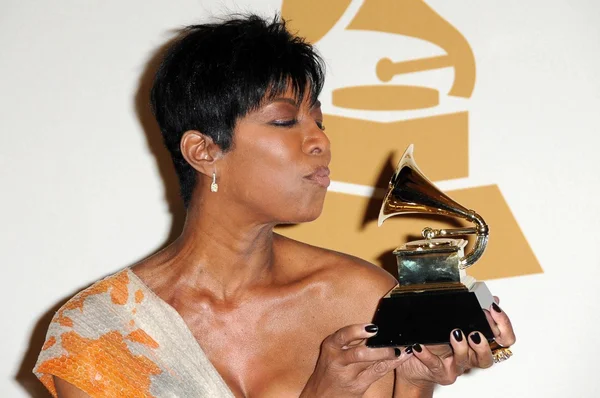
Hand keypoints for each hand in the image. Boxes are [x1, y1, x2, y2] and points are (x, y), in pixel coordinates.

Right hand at [300, 324, 411, 397]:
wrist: (320, 395)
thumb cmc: (330, 369)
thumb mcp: (334, 351)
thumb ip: (350, 340)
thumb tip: (376, 328)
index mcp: (331, 345)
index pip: (344, 335)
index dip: (358, 331)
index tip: (373, 328)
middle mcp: (337, 359)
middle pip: (360, 352)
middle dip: (379, 347)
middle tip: (394, 341)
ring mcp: (347, 374)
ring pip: (371, 363)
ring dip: (388, 354)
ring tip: (400, 349)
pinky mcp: (357, 386)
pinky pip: (377, 372)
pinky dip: (391, 364)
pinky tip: (400, 358)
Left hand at [396, 298, 516, 388]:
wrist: (417, 364)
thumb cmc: (437, 344)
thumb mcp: (455, 324)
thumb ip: (474, 314)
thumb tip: (492, 298)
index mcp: (479, 344)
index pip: (503, 340)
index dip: (503, 326)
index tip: (493, 309)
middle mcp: (470, 357)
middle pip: (487, 358)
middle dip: (483, 345)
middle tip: (475, 333)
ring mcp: (455, 366)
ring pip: (464, 361)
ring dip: (460, 347)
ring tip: (454, 334)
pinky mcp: (439, 372)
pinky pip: (434, 363)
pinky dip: (427, 354)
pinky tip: (420, 346)